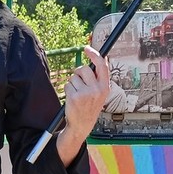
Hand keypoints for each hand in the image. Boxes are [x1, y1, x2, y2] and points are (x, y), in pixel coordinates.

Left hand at [55, 46, 109, 164]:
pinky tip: (72, 99)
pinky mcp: (75, 97)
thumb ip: (98, 78)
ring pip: (73, 77)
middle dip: (78, 73)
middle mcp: (97, 90)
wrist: (82, 125)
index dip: (94, 54)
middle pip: (83, 69)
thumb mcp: (99, 93)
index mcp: (105, 87)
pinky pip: (67, 85)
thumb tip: (96, 59)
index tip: (87, 48)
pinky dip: (68, 90)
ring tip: (77, 95)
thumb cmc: (89, 107)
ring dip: (73, 84)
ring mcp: (86, 93)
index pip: (102, 66)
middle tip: (79, 83)